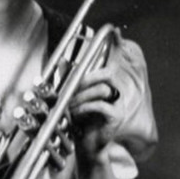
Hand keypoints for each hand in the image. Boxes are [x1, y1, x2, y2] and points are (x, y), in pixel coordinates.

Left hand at [67, 31, 129, 162]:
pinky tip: (76, 112)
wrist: (87, 147)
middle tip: (73, 82)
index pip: (110, 63)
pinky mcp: (116, 117)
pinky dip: (86, 106)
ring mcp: (118, 104)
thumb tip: (62, 60)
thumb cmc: (79, 122)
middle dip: (89, 76)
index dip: (115, 46)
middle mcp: (115, 92)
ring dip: (82, 95)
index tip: (113, 31)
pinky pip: (102, 105)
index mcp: (106, 85)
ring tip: (69, 104)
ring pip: (103, 89)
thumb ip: (70, 80)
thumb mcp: (72, 98)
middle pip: (109, 74)